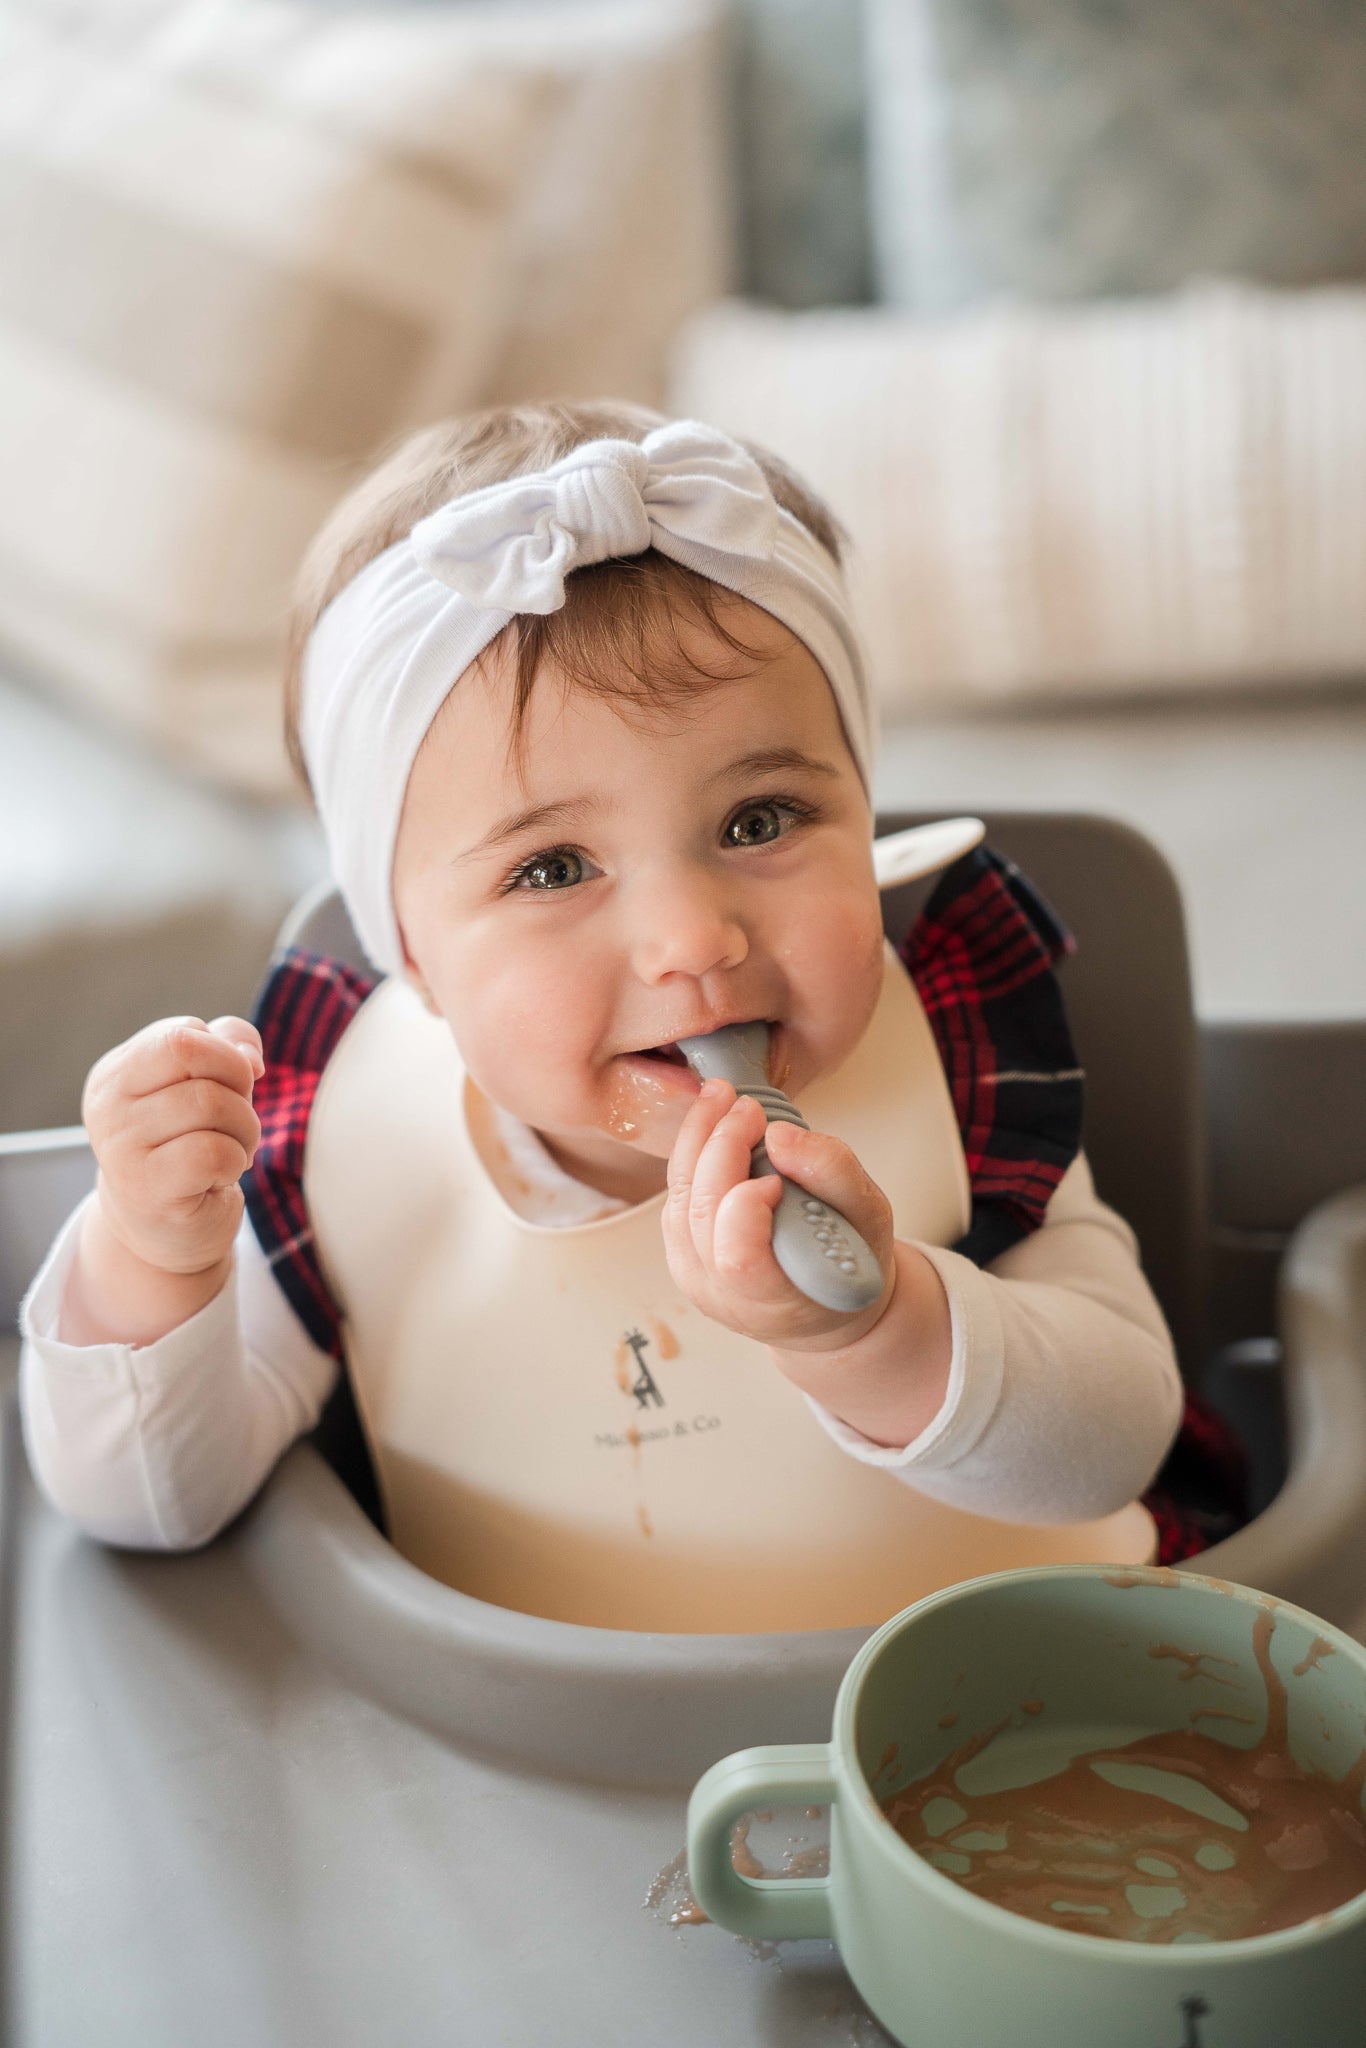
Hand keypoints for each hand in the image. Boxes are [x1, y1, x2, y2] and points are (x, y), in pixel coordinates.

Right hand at [82, 1015, 263, 1279]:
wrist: (163, 1230)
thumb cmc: (188, 1147)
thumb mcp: (204, 1087)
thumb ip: (227, 1049)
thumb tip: (248, 1055)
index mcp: (115, 1074)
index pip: (183, 1034)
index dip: (226, 1056)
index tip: (228, 1088)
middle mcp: (108, 1106)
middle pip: (196, 1058)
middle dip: (239, 1086)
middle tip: (235, 1121)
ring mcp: (121, 1148)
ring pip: (213, 1103)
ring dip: (245, 1129)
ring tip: (231, 1151)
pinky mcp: (147, 1188)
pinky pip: (215, 1151)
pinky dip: (235, 1161)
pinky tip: (219, 1177)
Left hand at [662, 1079, 895, 1352]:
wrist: (824, 1305)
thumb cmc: (849, 1264)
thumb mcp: (870, 1217)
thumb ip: (834, 1174)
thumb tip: (779, 1135)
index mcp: (775, 1300)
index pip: (737, 1256)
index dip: (748, 1204)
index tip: (779, 1176)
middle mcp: (723, 1295)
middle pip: (701, 1213)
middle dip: (720, 1145)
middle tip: (748, 1107)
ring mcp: (694, 1276)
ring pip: (679, 1199)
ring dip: (696, 1139)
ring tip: (723, 1099)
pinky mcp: (680, 1253)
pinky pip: (675, 1196)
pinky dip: (691, 1154)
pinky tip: (714, 1127)